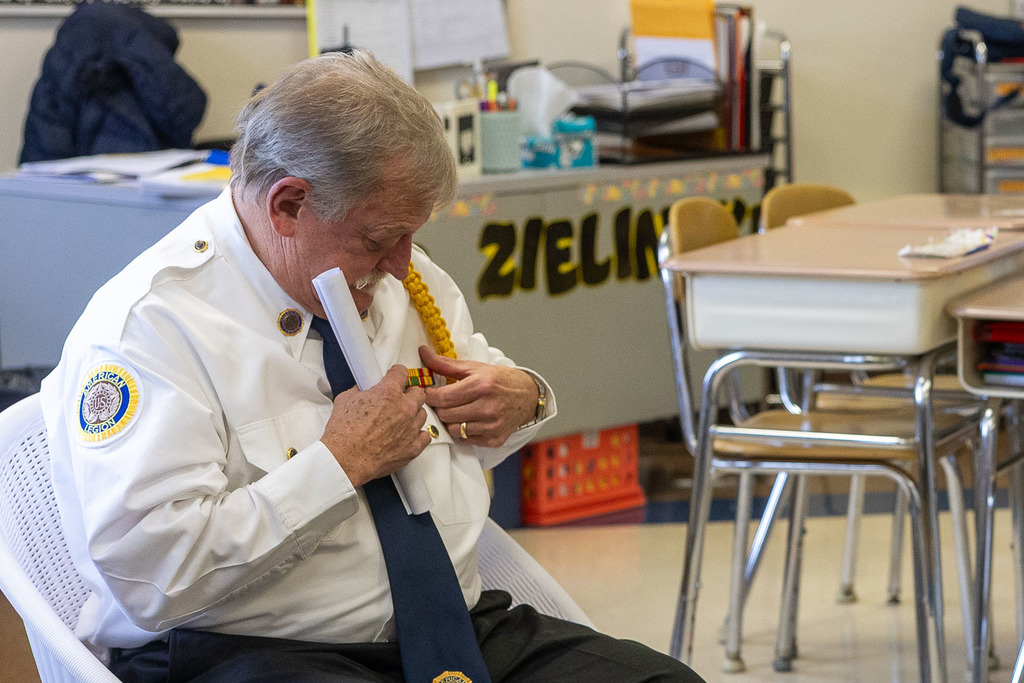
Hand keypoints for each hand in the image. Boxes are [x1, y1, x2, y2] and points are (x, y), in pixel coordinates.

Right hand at [320, 365, 430, 486]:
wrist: (345, 459)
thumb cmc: (344, 433)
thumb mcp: (346, 400)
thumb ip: (360, 390)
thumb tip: (363, 389)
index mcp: (389, 392)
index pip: (402, 372)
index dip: (397, 374)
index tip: (396, 376)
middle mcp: (404, 408)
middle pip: (418, 393)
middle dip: (409, 394)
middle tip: (399, 400)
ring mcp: (411, 428)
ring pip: (422, 414)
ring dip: (413, 415)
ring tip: (400, 421)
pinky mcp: (413, 447)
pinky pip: (425, 436)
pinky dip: (417, 435)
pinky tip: (407, 435)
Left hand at [419, 346, 537, 447]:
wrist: (528, 396)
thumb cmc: (499, 380)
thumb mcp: (474, 368)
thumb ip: (445, 364)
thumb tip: (423, 353)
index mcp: (482, 386)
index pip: (443, 398)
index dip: (429, 396)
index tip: (427, 392)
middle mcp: (488, 407)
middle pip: (446, 415)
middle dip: (439, 408)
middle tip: (442, 401)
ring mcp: (492, 426)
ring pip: (454, 430)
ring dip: (450, 421)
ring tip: (457, 410)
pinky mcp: (494, 439)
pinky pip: (466, 439)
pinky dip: (463, 431)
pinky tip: (469, 420)